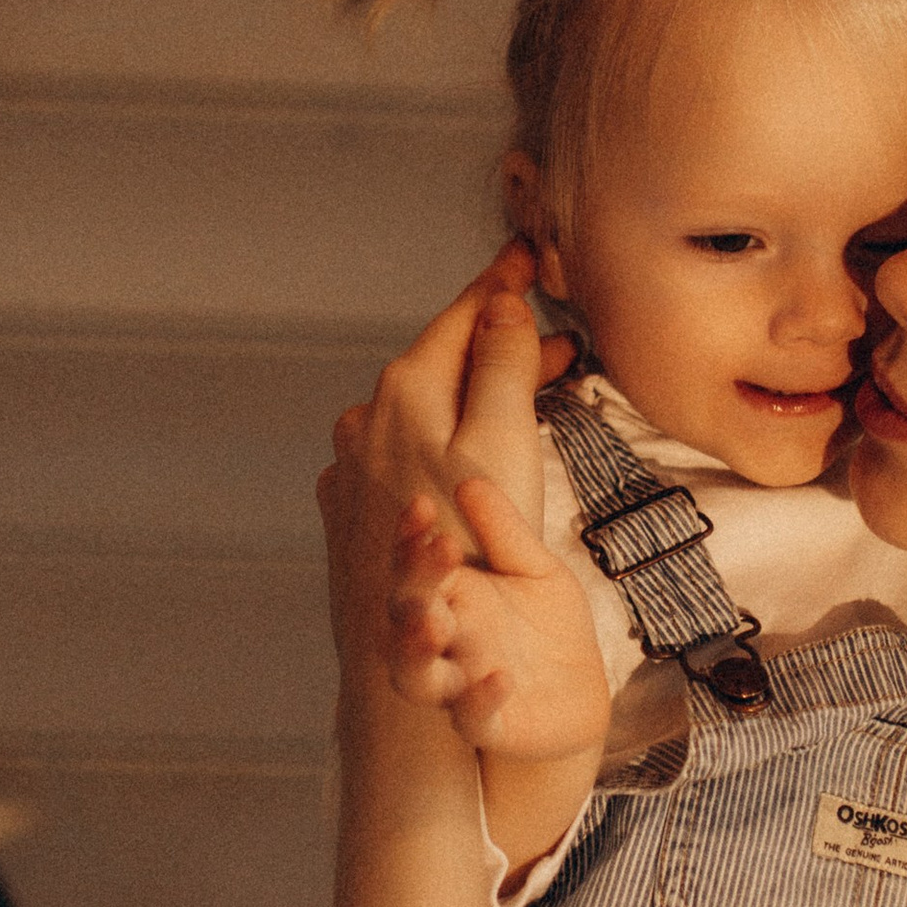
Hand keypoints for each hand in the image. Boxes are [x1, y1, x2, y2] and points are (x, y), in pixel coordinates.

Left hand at [318, 251, 573, 670]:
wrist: (401, 651)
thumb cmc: (463, 552)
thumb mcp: (502, 446)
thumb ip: (504, 369)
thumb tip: (505, 305)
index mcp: (406, 391)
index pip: (462, 314)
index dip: (500, 283)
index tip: (525, 255)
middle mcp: (368, 419)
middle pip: (442, 361)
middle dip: (499, 345)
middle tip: (556, 341)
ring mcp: (353, 464)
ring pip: (422, 408)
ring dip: (473, 393)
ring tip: (525, 398)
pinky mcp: (350, 507)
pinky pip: (402, 450)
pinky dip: (441, 438)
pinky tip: (467, 458)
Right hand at [389, 483, 611, 761]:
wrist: (580, 694)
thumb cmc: (545, 629)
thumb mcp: (535, 569)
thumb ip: (503, 530)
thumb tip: (468, 481)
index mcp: (447, 598)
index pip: (410, 565)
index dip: (407, 538)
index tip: (420, 506)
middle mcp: (442, 643)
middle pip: (404, 614)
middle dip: (413, 585)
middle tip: (436, 552)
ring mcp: (459, 687)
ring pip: (413, 677)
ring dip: (414, 651)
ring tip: (432, 624)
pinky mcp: (490, 727)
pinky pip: (472, 719)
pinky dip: (479, 699)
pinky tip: (499, 676)